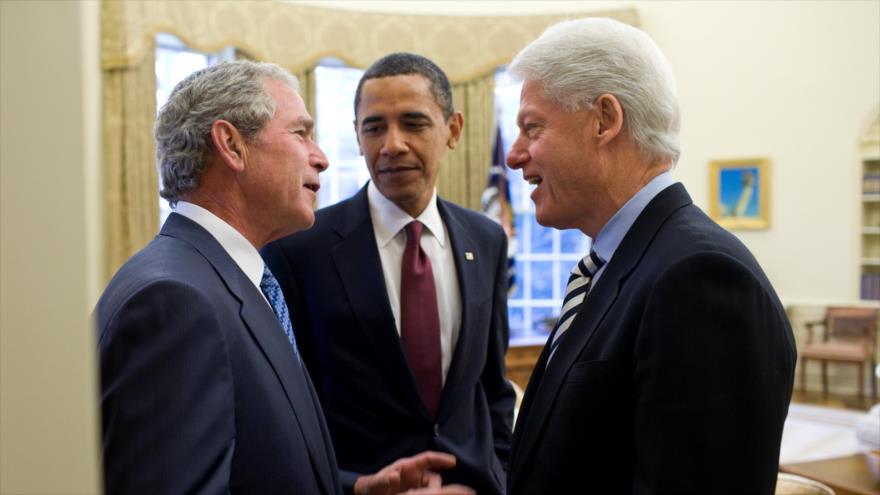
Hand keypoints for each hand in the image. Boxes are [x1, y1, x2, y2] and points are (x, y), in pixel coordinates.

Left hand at [353, 451, 471, 494]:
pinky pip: (426, 493)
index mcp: (407, 467)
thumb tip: (395, 476)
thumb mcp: (375, 484)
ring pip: (431, 488)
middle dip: (434, 488)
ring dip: (429, 493)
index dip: (441, 458)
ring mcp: (416, 485)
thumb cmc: (372, 487)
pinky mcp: (415, 494)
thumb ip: (383, 481)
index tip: (453, 462)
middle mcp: (414, 475)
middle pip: (433, 478)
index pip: (427, 459)